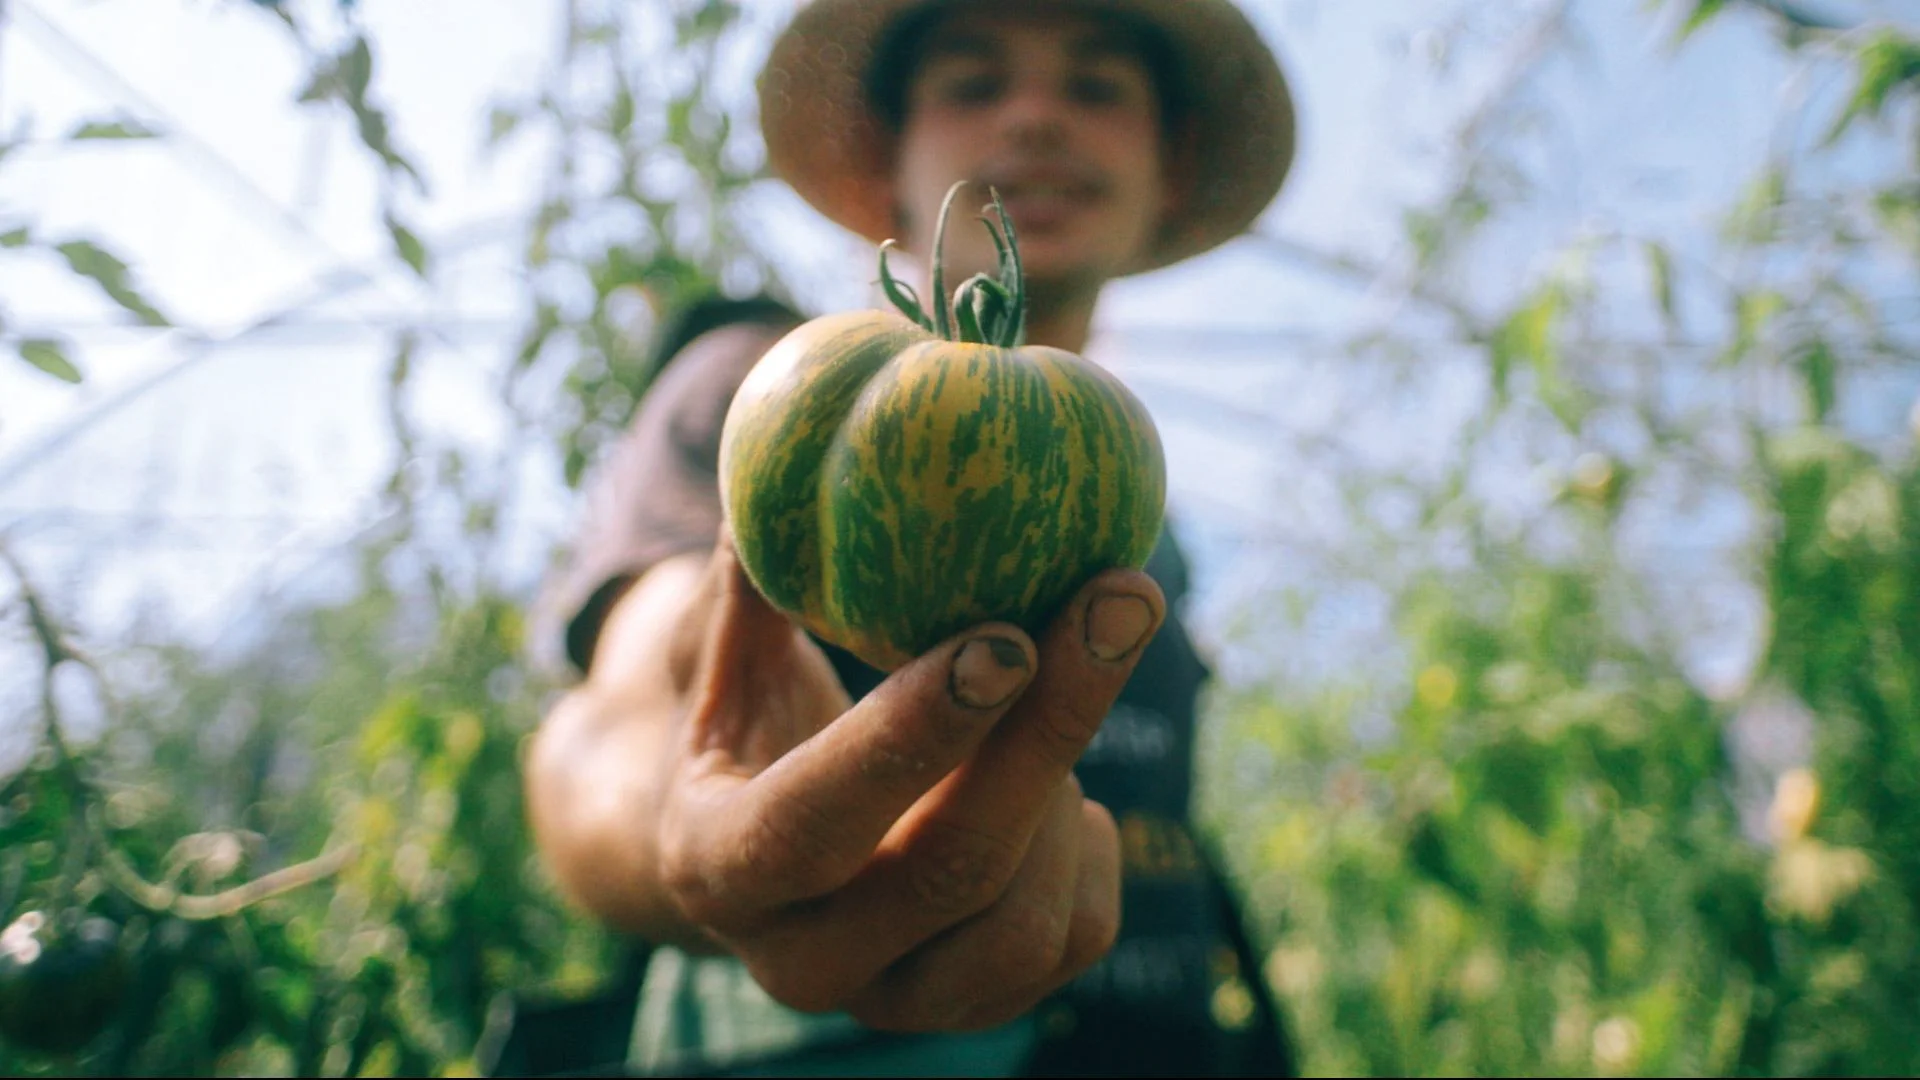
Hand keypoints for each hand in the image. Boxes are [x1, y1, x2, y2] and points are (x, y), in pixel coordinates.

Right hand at [651, 531, 1164, 1030]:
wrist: (761, 869)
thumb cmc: (748, 739)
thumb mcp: (725, 671)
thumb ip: (746, 595)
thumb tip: (771, 486)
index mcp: (718, 866)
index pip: (813, 819)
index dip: (913, 734)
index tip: (1007, 637)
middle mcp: (801, 962)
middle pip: (952, 867)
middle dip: (1051, 728)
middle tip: (1120, 601)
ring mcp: (893, 1001)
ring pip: (1026, 920)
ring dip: (1063, 786)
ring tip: (1048, 703)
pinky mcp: (973, 1009)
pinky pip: (1077, 938)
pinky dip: (1095, 848)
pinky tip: (1057, 788)